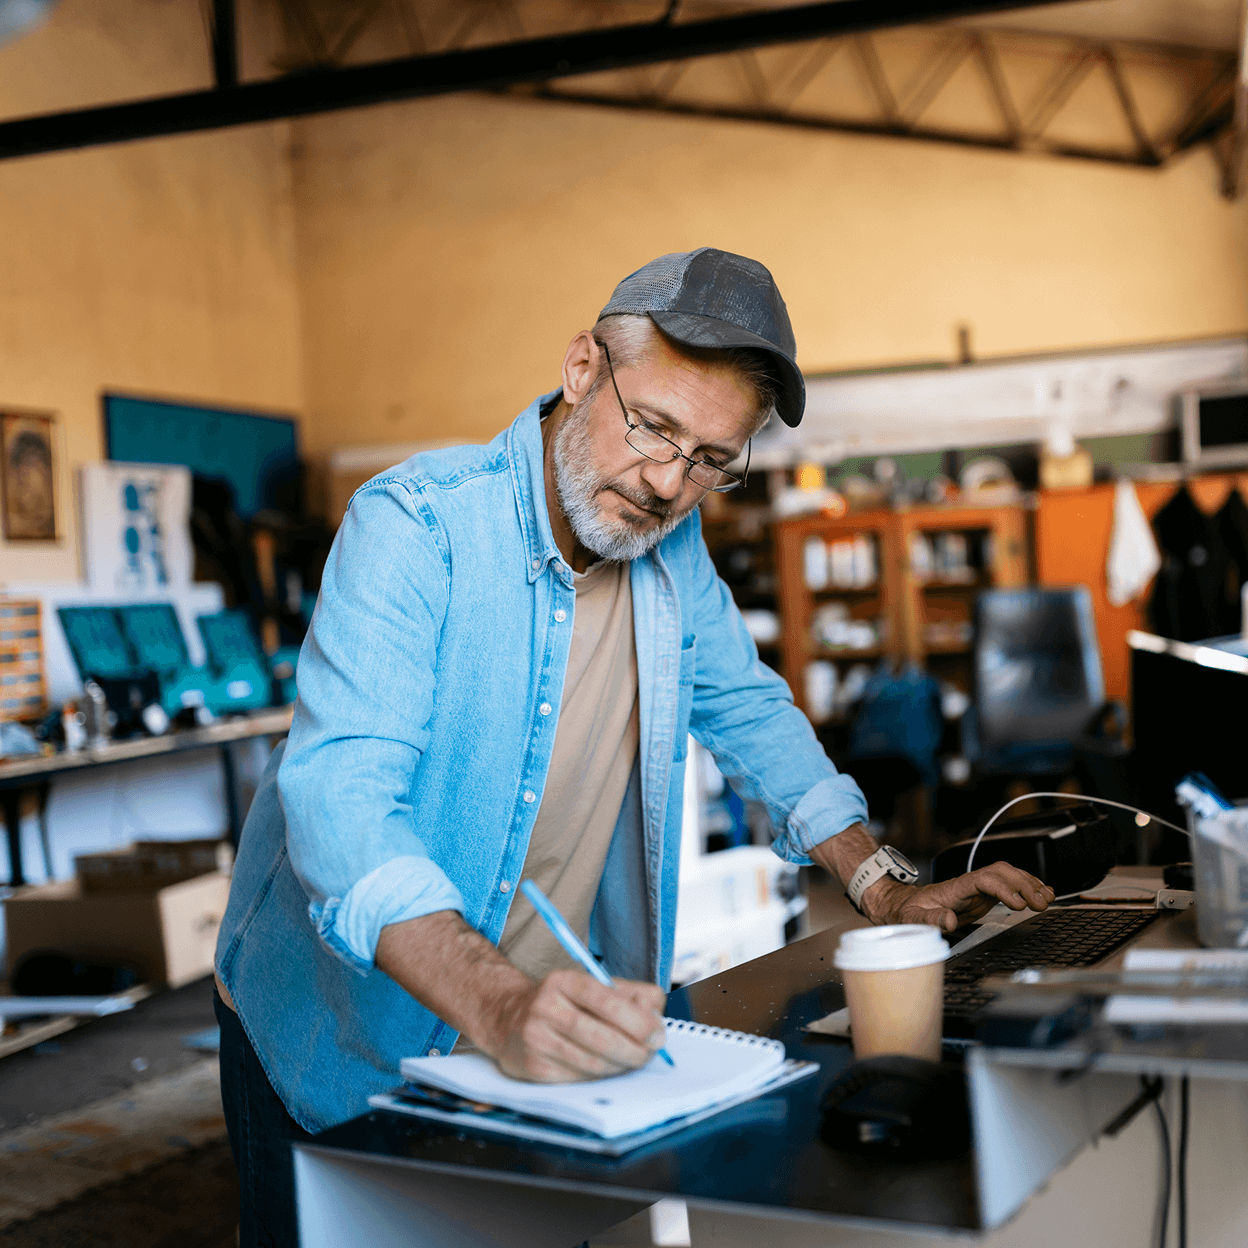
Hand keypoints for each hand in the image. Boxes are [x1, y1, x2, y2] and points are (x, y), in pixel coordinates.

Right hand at [483, 970, 668, 1082]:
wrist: (507, 1018)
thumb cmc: (562, 1003)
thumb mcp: (592, 986)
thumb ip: (629, 995)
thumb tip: (657, 1016)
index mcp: (564, 981)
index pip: (606, 1000)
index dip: (638, 1021)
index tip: (658, 1035)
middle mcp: (546, 1007)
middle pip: (600, 1036)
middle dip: (634, 1050)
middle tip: (650, 1054)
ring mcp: (536, 1038)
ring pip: (592, 1062)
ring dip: (620, 1066)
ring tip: (632, 1061)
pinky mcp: (532, 1067)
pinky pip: (578, 1079)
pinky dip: (600, 1077)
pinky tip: (607, 1068)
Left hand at [861, 862, 1055, 931]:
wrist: (900, 905)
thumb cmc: (906, 912)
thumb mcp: (911, 919)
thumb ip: (928, 920)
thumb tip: (949, 922)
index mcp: (953, 888)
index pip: (983, 880)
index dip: (1003, 888)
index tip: (1018, 903)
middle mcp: (968, 884)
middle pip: (999, 872)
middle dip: (1023, 884)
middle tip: (1040, 903)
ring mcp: (976, 889)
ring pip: (1006, 875)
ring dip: (1028, 883)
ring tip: (1047, 897)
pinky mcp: (981, 897)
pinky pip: (1007, 886)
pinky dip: (1026, 887)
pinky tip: (1041, 892)